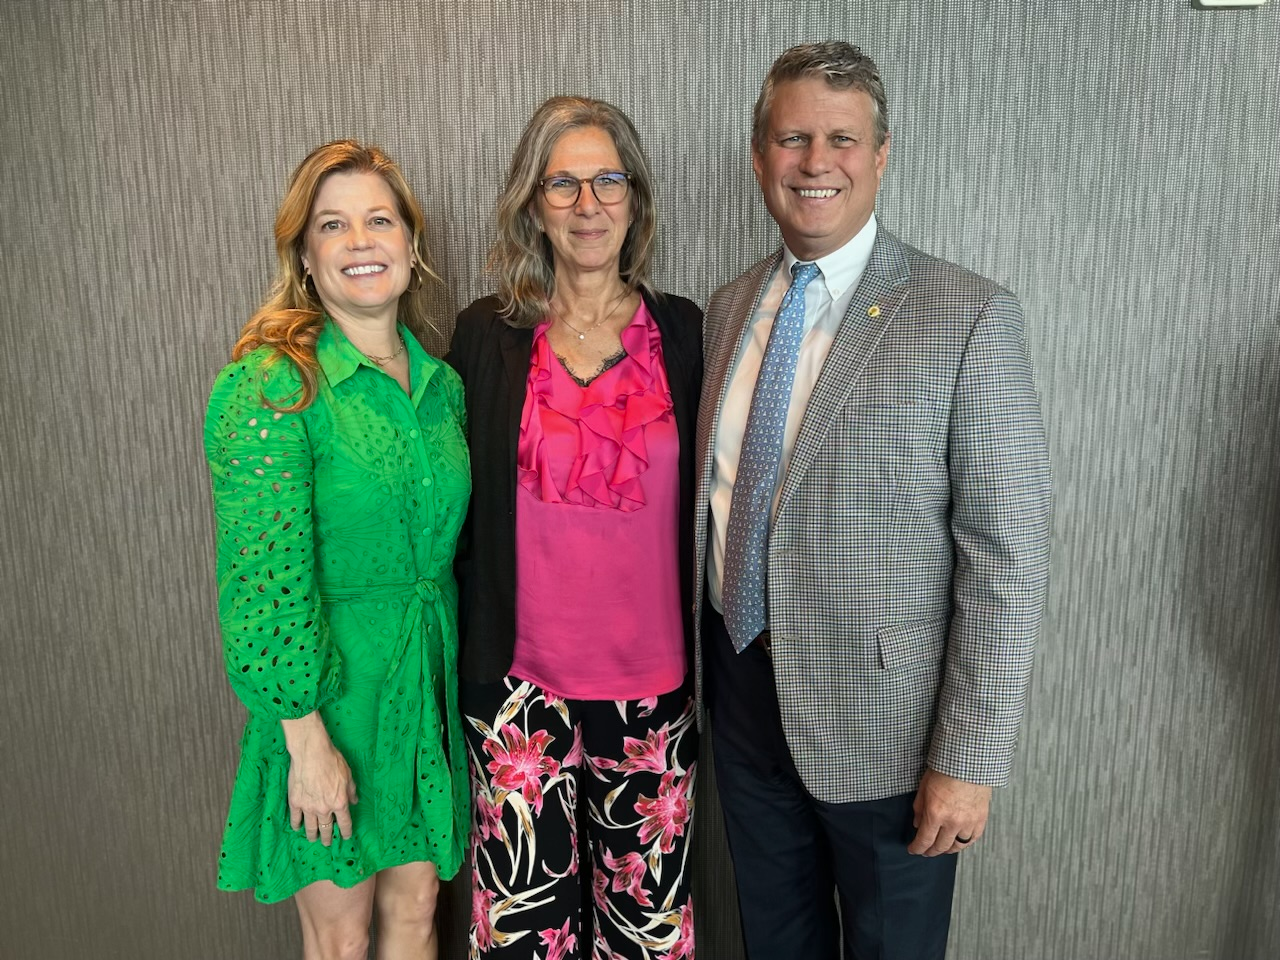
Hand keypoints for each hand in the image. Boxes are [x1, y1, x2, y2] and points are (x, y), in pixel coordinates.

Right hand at [280, 714, 358, 846]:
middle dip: (328, 838)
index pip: (344, 823)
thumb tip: (355, 801)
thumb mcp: (348, 775)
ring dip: (312, 835)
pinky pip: (295, 818)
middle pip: (326, 829)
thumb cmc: (332, 761)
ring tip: (313, 840)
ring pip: (310, 827)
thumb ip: (351, 791)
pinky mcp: (295, 802)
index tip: (346, 837)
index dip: (346, 832)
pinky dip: (296, 824)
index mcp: (339, 803)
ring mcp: (308, 807)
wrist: (312, 753)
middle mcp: (324, 809)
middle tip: (328, 843)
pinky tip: (297, 827)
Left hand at [908, 768, 990, 855]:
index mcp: (936, 814)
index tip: (913, 849)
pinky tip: (958, 842)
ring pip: (957, 846)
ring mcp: (969, 822)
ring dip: (947, 849)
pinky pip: (972, 839)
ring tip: (941, 848)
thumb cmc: (945, 770)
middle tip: (925, 851)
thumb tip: (917, 824)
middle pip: (940, 847)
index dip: (917, 848)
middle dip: (930, 851)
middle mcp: (953, 822)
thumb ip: (919, 809)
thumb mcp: (924, 788)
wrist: (969, 762)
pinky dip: (964, 843)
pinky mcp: (981, 820)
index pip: (924, 840)